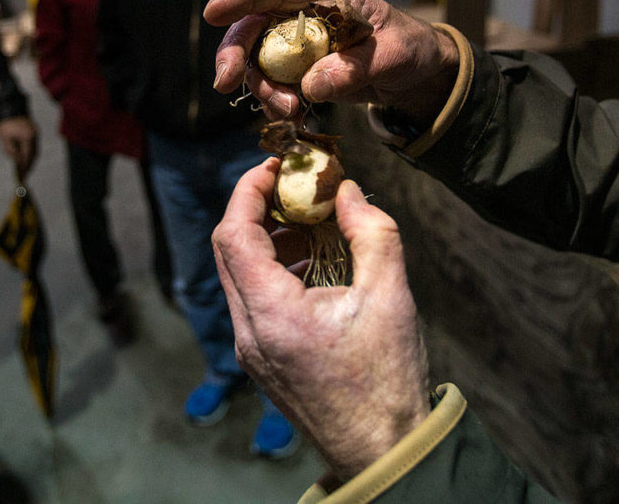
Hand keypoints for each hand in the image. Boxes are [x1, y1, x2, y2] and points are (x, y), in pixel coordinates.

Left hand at [0, 116, 37, 179]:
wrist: (8, 110)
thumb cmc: (5, 125)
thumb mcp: (5, 140)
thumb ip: (11, 152)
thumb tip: (18, 162)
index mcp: (28, 137)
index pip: (28, 155)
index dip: (26, 166)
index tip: (23, 175)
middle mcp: (35, 135)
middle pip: (34, 154)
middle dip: (30, 165)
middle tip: (25, 175)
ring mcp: (36, 133)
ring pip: (35, 150)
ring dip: (31, 160)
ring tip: (26, 170)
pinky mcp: (35, 132)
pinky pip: (34, 145)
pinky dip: (30, 153)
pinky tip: (26, 159)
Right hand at [205, 0, 458, 125]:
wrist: (417, 75)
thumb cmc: (410, 49)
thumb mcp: (393, 56)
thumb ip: (353, 68)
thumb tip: (311, 86)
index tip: (213, 12)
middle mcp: (304, 17)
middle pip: (254, 27)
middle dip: (235, 55)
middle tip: (225, 83)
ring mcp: (299, 46)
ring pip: (258, 62)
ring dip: (262, 89)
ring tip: (288, 112)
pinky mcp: (300, 72)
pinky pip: (274, 85)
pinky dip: (275, 103)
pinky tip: (293, 117)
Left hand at [211, 159, 429, 481]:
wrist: (383, 452)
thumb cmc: (387, 382)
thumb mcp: (390, 296)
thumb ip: (371, 232)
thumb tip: (348, 192)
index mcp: (271, 313)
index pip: (233, 233)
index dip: (248, 189)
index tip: (277, 166)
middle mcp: (248, 330)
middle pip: (227, 249)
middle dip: (255, 208)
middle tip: (292, 187)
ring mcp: (250, 347)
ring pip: (237, 273)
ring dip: (264, 238)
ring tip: (308, 221)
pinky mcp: (261, 357)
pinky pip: (251, 298)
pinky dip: (271, 268)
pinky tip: (310, 260)